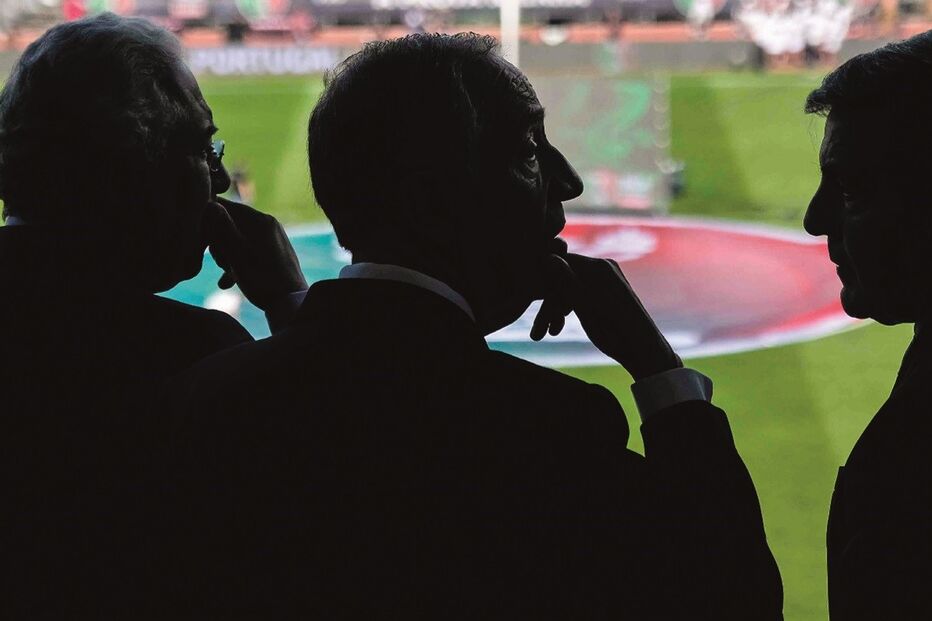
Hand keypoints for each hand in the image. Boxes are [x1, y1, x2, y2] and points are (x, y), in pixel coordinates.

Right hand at [203, 197, 307, 310]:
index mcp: (261, 220)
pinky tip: (227, 282)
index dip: (210, 220)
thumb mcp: (236, 253)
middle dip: (219, 243)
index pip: (227, 206)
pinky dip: (238, 265)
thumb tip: (210, 203)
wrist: (291, 303)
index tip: (202, 239)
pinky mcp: (273, 255)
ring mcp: (272, 240)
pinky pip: (249, 253)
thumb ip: (222, 227)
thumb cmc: (262, 278)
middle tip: (221, 262)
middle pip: (231, 225)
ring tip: (228, 273)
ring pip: (238, 241)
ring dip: (227, 257)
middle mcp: (269, 225)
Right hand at [532, 250, 681, 379]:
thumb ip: (566, 282)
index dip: (544, 287)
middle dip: (550, 304)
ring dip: (557, 310)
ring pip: (570, 288)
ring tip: (551, 332)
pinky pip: (581, 293)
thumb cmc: (614, 331)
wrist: (644, 350)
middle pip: (563, 277)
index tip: (537, 311)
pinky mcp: (608, 290)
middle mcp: (603, 266)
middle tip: (538, 333)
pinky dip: (570, 308)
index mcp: (598, 266)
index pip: (557, 263)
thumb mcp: (584, 308)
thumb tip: (547, 257)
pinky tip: (560, 327)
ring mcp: (607, 277)